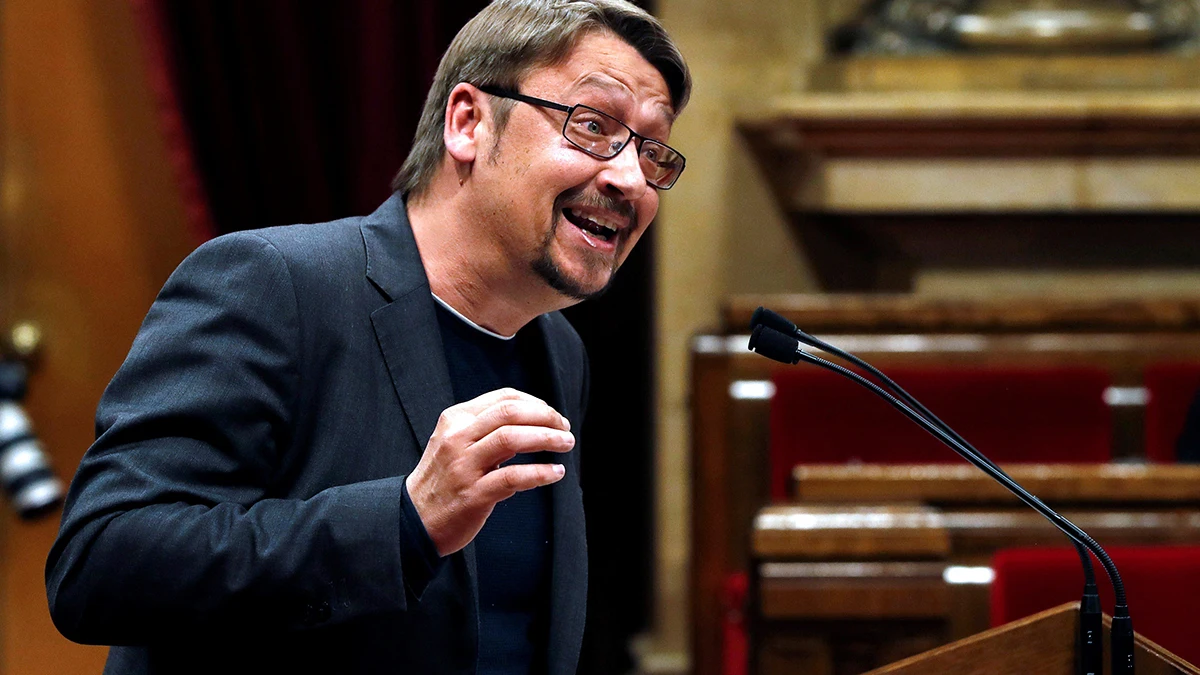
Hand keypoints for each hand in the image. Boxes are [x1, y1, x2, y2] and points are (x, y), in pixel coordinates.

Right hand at [405, 388, 573, 556]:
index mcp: (455, 420)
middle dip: (545, 417)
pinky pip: (513, 477)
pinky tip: (555, 473)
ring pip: (511, 439)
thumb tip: (530, 422)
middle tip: (565, 429)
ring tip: (566, 445)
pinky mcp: (472, 494)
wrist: (412, 520)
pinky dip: (540, 473)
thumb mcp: (454, 443)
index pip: (503, 398)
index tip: (553, 416)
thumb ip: (485, 430)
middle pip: (509, 413)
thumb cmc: (442, 480)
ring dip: (547, 439)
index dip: (536, 403)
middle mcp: (457, 438)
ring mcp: (463, 466)